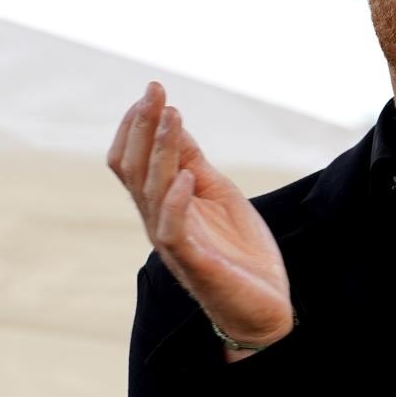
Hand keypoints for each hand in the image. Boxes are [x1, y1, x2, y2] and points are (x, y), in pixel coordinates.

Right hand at [107, 82, 293, 349]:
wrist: (263, 306)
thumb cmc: (239, 251)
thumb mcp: (218, 194)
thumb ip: (194, 162)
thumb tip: (174, 120)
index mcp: (161, 204)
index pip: (131, 160)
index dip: (136, 125)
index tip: (153, 90)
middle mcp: (158, 221)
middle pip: (133, 169)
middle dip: (142, 127)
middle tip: (155, 90)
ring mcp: (173, 243)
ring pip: (150, 191)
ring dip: (161, 151)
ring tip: (172, 117)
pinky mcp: (193, 263)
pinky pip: (173, 231)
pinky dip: (175, 202)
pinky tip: (185, 177)